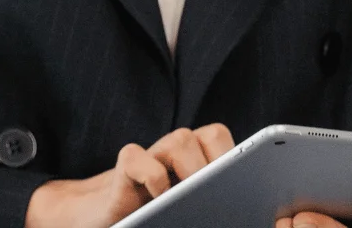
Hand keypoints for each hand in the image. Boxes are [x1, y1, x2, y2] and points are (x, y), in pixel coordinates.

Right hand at [24, 123, 235, 227]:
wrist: (103, 215)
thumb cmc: (156, 217)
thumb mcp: (188, 210)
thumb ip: (211, 203)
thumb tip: (245, 214)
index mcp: (198, 160)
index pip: (225, 142)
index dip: (241, 155)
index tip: (248, 183)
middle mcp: (177, 152)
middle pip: (211, 134)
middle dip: (221, 161)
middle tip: (220, 191)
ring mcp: (150, 155)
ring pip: (180, 139)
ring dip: (191, 168)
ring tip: (191, 198)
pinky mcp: (123, 167)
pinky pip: (137, 158)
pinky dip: (151, 178)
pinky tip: (156, 199)